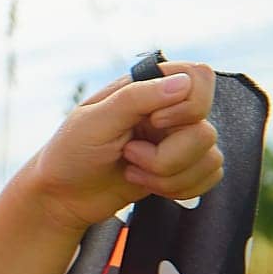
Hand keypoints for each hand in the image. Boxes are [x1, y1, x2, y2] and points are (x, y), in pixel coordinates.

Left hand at [20, 61, 223, 234]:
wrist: (62, 196)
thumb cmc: (70, 153)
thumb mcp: (94, 121)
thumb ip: (136, 98)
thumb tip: (183, 82)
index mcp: (145, 88)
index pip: (199, 77)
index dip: (187, 105)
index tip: (153, 122)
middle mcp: (167, 110)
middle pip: (205, 131)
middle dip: (166, 157)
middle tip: (129, 153)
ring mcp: (177, 140)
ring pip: (210, 158)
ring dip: (166, 176)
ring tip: (131, 171)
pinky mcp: (183, 167)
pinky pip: (210, 177)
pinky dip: (178, 189)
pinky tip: (144, 183)